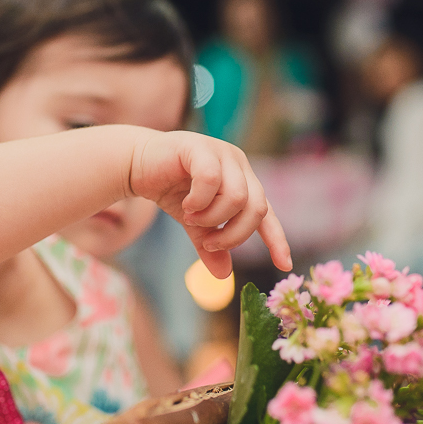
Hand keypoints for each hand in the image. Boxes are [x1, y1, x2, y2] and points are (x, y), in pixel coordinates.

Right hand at [129, 131, 291, 277]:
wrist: (138, 164)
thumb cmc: (171, 189)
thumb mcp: (195, 224)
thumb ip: (210, 246)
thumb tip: (224, 275)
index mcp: (244, 181)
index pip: (268, 213)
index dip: (277, 239)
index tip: (284, 265)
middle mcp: (239, 165)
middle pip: (257, 208)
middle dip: (233, 235)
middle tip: (208, 243)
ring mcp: (222, 154)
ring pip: (237, 197)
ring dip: (213, 218)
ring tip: (192, 219)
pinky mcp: (200, 148)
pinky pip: (211, 181)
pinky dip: (199, 201)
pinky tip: (186, 205)